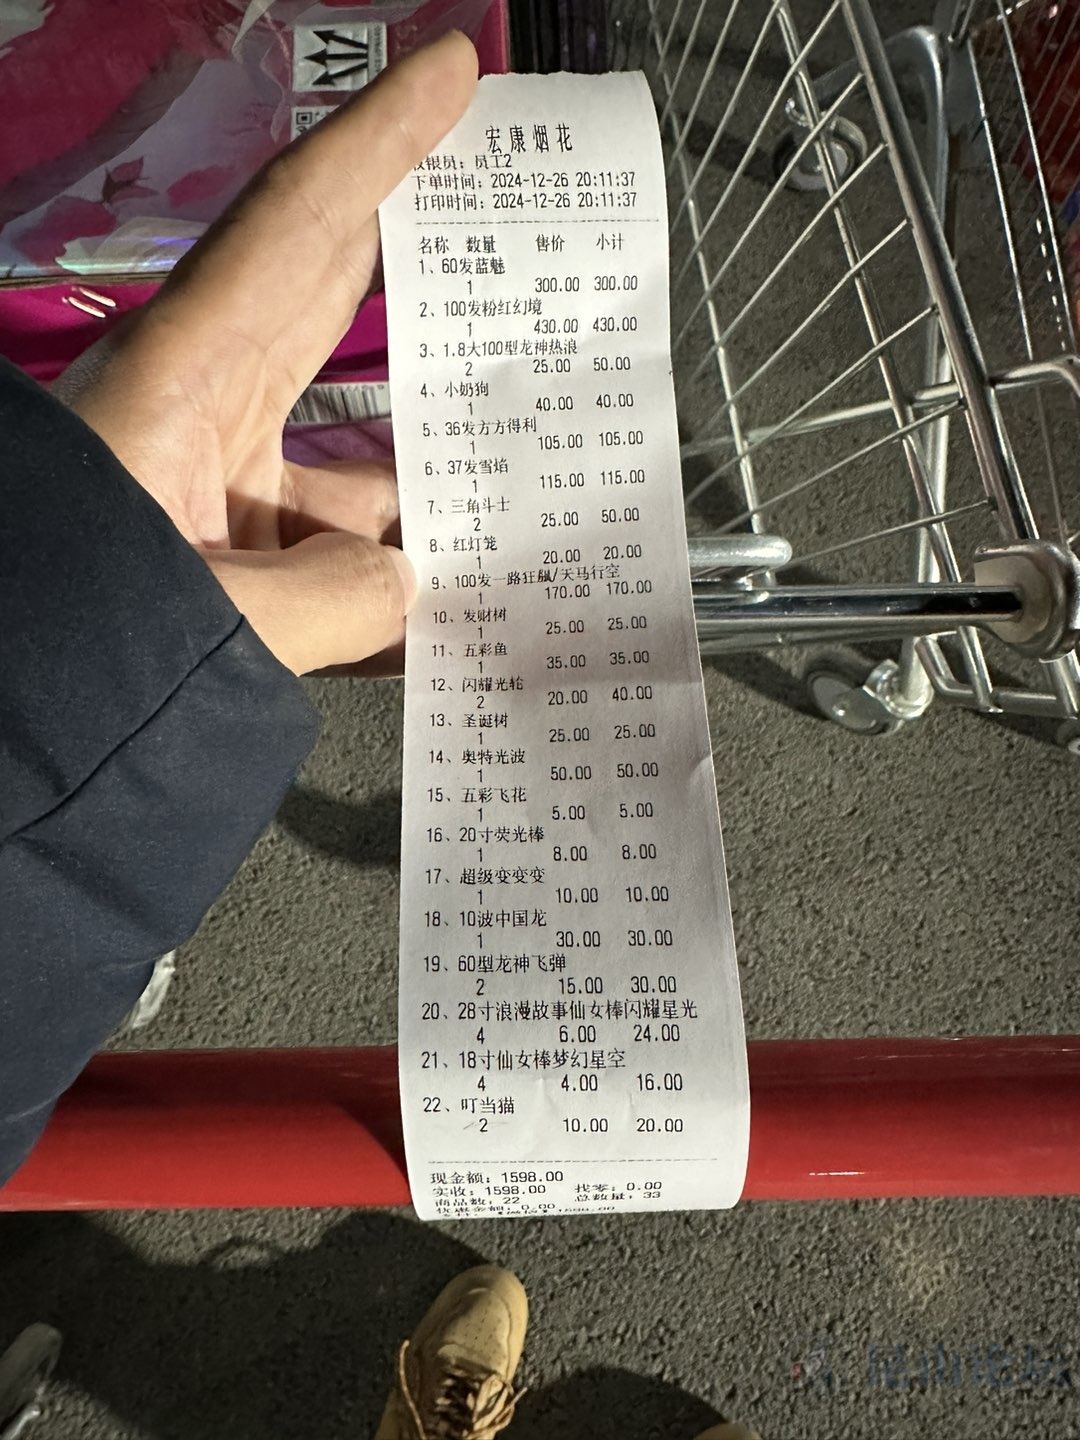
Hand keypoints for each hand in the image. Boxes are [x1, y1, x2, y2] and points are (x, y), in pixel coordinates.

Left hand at [60, 33, 477, 674]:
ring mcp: (223, 491)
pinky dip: (392, 588)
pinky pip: (334, 559)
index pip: (299, 226)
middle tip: (515, 228)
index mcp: (184, 375)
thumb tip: (404, 589)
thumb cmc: (69, 623)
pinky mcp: (232, 562)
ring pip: (356, 464)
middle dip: (426, 263)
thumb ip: (333, 601)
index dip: (380, 141)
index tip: (453, 67)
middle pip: (337, 310)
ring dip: (436, 487)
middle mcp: (207, 413)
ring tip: (536, 496)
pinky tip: (457, 623)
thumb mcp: (211, 614)